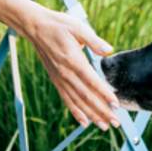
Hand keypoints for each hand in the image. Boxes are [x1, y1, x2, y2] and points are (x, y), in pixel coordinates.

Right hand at [22, 7, 119, 130]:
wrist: (35, 27)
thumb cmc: (59, 25)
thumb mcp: (78, 27)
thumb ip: (94, 40)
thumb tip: (109, 50)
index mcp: (73, 60)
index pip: (91, 81)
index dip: (104, 94)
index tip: (115, 104)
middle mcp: (66, 73)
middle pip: (86, 96)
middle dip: (101, 111)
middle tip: (115, 122)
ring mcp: (60, 78)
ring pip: (77, 101)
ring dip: (91, 115)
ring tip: (104, 125)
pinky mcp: (56, 80)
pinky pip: (66, 99)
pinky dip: (76, 112)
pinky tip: (84, 122)